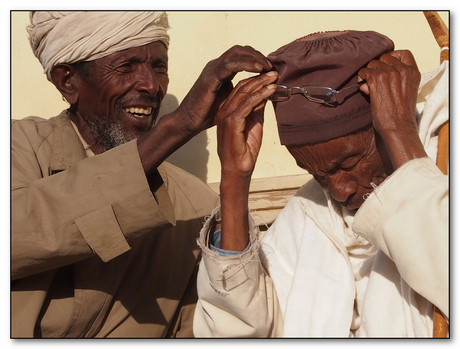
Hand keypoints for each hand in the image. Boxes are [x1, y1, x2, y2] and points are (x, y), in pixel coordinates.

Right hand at [137, 46, 272, 178]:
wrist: (189, 122)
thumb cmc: (207, 114)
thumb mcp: (229, 101)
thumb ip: (242, 94)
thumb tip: (260, 93)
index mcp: (220, 71)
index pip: (240, 57)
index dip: (256, 59)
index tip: (270, 67)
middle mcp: (216, 66)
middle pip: (240, 51)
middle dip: (257, 55)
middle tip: (271, 64)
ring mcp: (212, 70)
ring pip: (236, 54)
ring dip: (253, 57)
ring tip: (267, 66)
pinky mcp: (210, 77)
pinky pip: (230, 65)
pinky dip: (245, 64)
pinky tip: (257, 69)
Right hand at [217, 71, 277, 179]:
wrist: (237, 169)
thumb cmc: (245, 150)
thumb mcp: (254, 123)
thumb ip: (257, 108)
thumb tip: (266, 93)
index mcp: (227, 110)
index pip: (241, 88)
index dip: (256, 79)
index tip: (270, 75)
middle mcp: (223, 110)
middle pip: (242, 87)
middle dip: (260, 78)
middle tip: (274, 72)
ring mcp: (225, 116)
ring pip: (244, 92)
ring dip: (261, 83)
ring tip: (274, 77)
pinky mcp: (231, 122)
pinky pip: (247, 104)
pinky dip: (260, 95)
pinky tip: (271, 90)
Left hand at [358, 50, 425, 168]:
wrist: (398, 126)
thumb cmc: (400, 114)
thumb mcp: (405, 92)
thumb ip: (393, 80)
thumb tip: (370, 78)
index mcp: (413, 72)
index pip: (403, 53)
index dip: (390, 57)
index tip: (384, 66)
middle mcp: (403, 70)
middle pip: (384, 57)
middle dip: (376, 67)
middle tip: (373, 80)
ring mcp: (390, 73)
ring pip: (372, 63)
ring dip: (367, 73)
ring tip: (367, 85)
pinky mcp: (378, 79)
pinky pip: (364, 72)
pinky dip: (360, 79)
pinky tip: (363, 88)